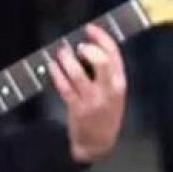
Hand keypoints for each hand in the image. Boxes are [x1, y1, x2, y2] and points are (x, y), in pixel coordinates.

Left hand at [48, 25, 126, 162]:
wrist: (98, 143)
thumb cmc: (106, 112)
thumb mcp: (115, 93)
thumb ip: (108, 72)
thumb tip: (90, 46)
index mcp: (120, 83)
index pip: (114, 55)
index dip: (101, 38)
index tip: (90, 28)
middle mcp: (108, 90)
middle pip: (100, 62)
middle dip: (87, 49)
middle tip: (78, 46)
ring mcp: (92, 100)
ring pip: (78, 74)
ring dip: (67, 59)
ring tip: (61, 52)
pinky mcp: (76, 108)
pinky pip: (64, 87)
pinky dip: (57, 73)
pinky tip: (52, 65)